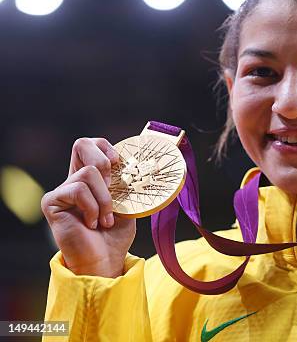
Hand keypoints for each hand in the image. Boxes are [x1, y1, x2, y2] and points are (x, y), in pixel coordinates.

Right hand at [41, 137, 135, 277]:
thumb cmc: (115, 234)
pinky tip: (92, 224)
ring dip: (105, 198)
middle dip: (104, 162)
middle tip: (112, 186)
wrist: (105, 260)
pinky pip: (78, 190)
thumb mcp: (128, 204)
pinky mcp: (52, 202)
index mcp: (91, 177)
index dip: (106, 147)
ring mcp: (61, 190)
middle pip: (82, 144)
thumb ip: (126, 183)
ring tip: (105, 219)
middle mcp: (74, 179)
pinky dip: (93, 207)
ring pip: (89, 172)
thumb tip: (138, 164)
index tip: (120, 164)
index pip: (92, 144)